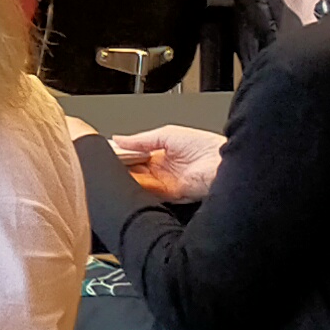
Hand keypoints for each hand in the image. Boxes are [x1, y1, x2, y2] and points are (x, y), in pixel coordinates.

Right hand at [109, 125, 223, 203]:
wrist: (222, 161)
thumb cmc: (206, 145)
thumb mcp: (166, 134)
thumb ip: (141, 139)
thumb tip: (119, 139)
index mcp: (163, 153)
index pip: (136, 155)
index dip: (123, 153)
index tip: (108, 150)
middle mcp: (164, 169)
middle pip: (135, 169)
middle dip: (122, 165)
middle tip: (107, 160)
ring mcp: (167, 182)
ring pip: (140, 182)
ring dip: (127, 176)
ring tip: (113, 169)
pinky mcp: (171, 195)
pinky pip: (149, 193)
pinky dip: (137, 187)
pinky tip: (127, 180)